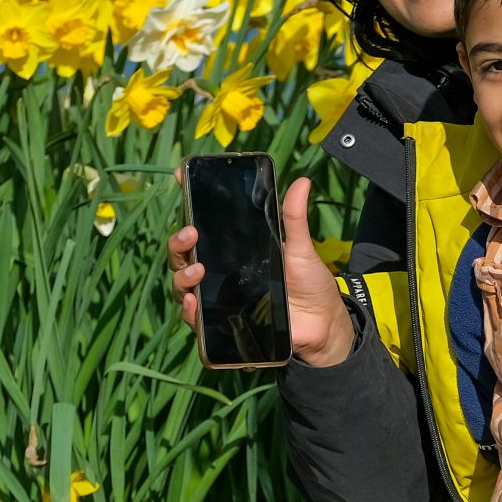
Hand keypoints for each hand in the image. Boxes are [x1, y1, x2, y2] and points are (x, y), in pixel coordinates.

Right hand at [169, 176, 350, 367]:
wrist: (323, 324)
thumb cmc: (309, 283)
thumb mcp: (300, 248)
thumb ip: (294, 218)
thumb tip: (302, 182)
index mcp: (232, 251)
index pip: (201, 225)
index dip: (188, 201)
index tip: (181, 176)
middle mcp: (218, 273)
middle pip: (184, 256)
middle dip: (179, 243)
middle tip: (190, 233)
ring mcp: (218, 299)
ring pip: (183, 287)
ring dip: (182, 276)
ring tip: (196, 270)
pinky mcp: (223, 325)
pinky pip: (196, 320)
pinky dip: (189, 312)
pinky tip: (192, 302)